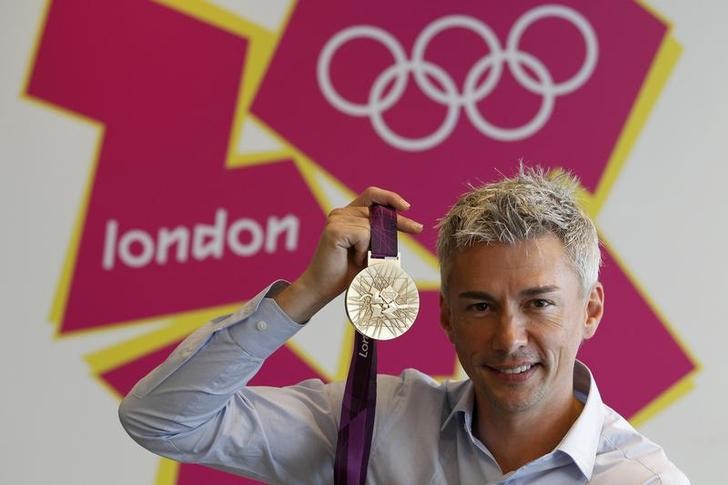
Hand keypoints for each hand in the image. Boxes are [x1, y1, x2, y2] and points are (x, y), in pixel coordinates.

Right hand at [274, 187, 422, 322]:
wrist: (322, 288)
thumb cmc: (345, 271)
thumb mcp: (370, 249)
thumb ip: (381, 235)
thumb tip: (405, 224)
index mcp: (348, 214)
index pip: (373, 196)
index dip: (391, 198)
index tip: (407, 207)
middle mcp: (341, 213)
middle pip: (378, 210)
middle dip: (399, 222)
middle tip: (417, 228)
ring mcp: (336, 220)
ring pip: (372, 225)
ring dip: (375, 246)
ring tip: (363, 259)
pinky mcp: (334, 230)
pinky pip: (364, 235)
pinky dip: (364, 250)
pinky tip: (356, 260)